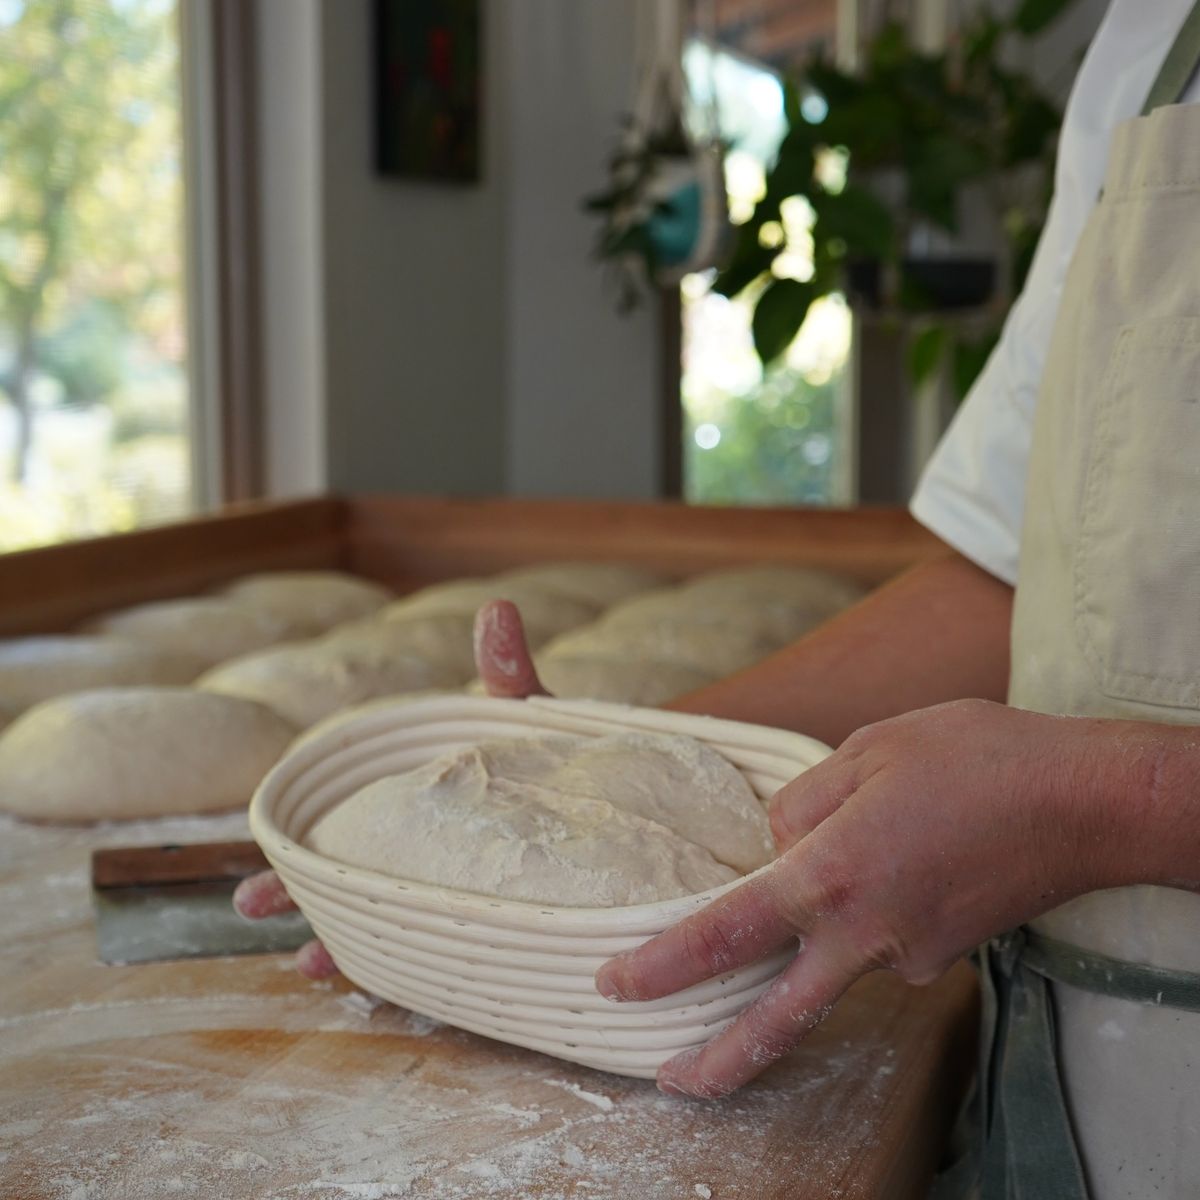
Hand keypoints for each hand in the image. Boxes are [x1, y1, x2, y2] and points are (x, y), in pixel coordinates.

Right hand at [234, 599, 547, 977]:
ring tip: (313, 965)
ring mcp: (452, 889)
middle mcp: (423, 851)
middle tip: (254, 909)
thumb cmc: (559, 753)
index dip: (294, 853)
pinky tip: (386, 988)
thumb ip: (508, 672)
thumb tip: (496, 609)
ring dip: (344, 940)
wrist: (626, 795)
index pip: (343, 830)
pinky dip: (408, 967)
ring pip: (385, 921)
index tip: (254, 871)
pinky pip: (442, 950)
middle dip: (301, 898)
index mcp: (416, 806)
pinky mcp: (491, 922)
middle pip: (348, 880)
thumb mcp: (530, 712)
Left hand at [594, 699, 1122, 1097]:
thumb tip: (775, 845)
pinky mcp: (944, 957)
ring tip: (863, 865)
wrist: (1085, 802)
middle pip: (776, 1019)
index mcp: (831, 873)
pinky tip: (907, 857)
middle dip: (719, 1059)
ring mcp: (909, 955)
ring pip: (836, 963)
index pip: (726, 933)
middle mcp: (865, 933)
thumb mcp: (869, 749)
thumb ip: (803, 802)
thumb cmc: (975, 758)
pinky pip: (883, 939)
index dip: (664, 966)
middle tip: (673, 1080)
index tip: (618, 986)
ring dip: (814, 949)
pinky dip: (874, 911)